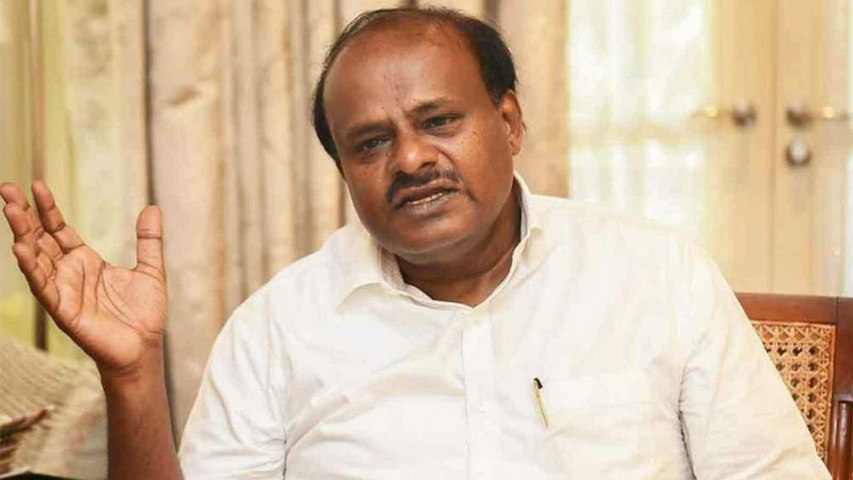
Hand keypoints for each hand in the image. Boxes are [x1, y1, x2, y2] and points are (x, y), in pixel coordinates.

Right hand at [1, 181, 167, 378]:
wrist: (144, 348)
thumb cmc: (143, 314)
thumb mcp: (150, 269)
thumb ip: (149, 239)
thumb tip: (153, 207)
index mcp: (86, 261)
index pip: (59, 229)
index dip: (48, 209)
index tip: (37, 185)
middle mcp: (69, 273)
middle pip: (40, 239)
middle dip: (23, 215)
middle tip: (7, 188)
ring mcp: (63, 291)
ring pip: (36, 259)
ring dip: (22, 235)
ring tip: (10, 210)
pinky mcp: (63, 310)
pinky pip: (43, 287)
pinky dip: (31, 268)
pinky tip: (20, 249)